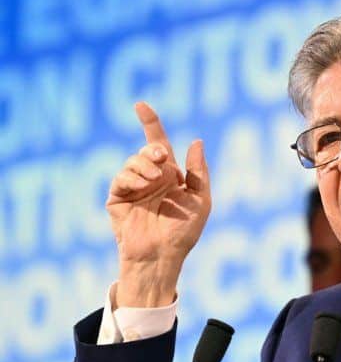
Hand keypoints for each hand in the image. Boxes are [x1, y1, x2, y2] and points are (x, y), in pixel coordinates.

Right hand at [106, 102, 210, 307]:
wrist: (163, 257)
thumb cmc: (184, 232)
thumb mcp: (201, 200)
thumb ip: (199, 171)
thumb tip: (196, 140)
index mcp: (170, 175)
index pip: (158, 143)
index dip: (150, 123)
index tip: (140, 105)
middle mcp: (150, 178)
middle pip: (146, 149)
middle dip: (152, 147)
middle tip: (160, 157)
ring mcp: (133, 188)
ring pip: (132, 161)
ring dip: (143, 165)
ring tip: (154, 179)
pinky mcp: (118, 200)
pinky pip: (120, 179)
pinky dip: (131, 177)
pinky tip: (142, 185)